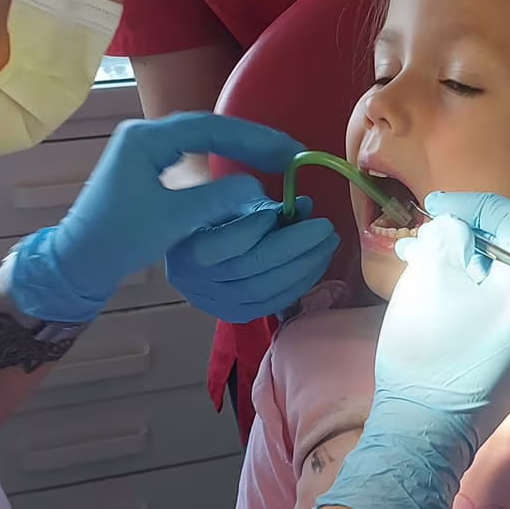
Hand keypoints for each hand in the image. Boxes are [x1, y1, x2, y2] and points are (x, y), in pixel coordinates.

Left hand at [8, 112, 336, 323]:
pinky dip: (220, 158)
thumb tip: (256, 187)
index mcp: (146, 138)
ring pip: (201, 138)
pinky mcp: (146, 165)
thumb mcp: (173, 220)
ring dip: (238, 147)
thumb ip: (217, 199)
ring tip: (275, 159)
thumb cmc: (119, 240)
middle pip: (209, 127)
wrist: (77, 262)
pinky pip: (191, 153)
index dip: (255, 138)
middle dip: (251, 140)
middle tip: (291, 154)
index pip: (211, 127)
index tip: (289, 152)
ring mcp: (143, 148)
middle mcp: (144, 134)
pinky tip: (242, 169)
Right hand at [166, 191, 336, 322]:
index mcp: (186, 246)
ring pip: (264, 290)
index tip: (282, 207)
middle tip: (326, 228)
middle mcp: (196, 280)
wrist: (183, 247)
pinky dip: (296, 285)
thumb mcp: (224, 196)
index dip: (260, 225)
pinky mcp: (231, 312)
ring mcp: (213, 301)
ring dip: (303, 268)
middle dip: (296, 247)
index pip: (227, 241)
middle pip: (252, 267)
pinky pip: (269, 304)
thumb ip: (258, 200)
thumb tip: (303, 207)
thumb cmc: (206, 213)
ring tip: (326, 246)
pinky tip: (314, 266)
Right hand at [314, 193, 509, 508]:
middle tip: (422, 235)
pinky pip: (501, 310)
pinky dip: (471, 292)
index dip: (472, 204)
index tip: (433, 205)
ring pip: (503, 281)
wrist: (423, 435)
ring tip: (419, 261)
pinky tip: (436, 294)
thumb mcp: (431, 278)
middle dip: (465, 235)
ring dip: (463, 263)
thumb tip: (459, 228)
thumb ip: (450, 237)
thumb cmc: (427, 354)